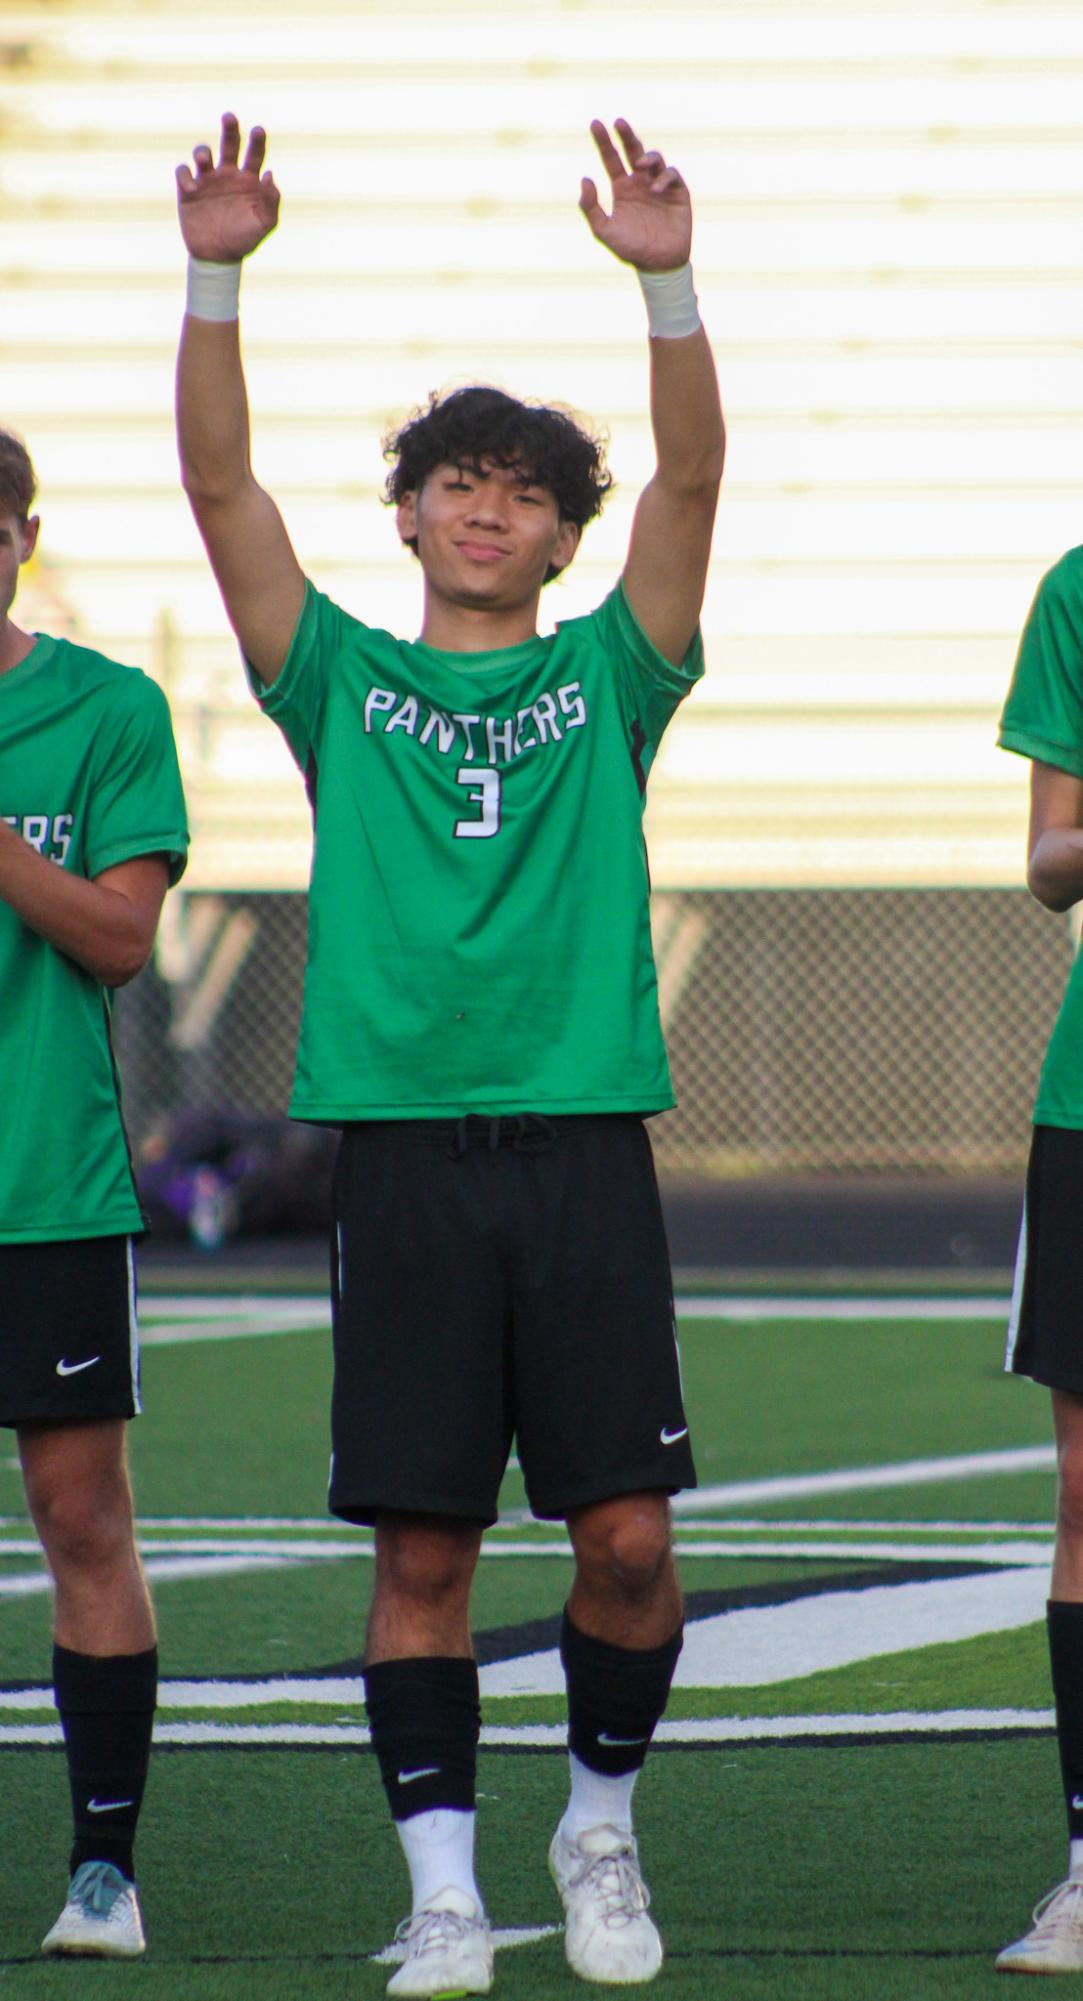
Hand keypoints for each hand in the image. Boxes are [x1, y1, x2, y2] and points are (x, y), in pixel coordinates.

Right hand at [176, 113, 279, 262]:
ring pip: (203, 153)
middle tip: (229, 116)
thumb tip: (269, 175)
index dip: (257, 141)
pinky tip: (191, 188)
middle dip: (229, 129)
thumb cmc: (245, 239)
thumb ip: (271, 201)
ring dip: (202, 151)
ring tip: (204, 160)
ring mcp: (207, 180)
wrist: (219, 257)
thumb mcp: (265, 224)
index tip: (258, 130)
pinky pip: (183, 172)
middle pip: (229, 143)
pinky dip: (184, 175)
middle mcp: (228, 174)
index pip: (255, 153)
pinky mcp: (187, 190)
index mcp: (249, 179)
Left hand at [579, 119, 691, 272]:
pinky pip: (672, 175)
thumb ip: (590, 208)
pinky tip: (655, 188)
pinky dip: (664, 177)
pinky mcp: (678, 193)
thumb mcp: (604, 231)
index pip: (611, 158)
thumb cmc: (630, 249)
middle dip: (626, 135)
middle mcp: (640, 182)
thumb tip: (585, 178)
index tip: (595, 123)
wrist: (658, 265)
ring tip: (639, 166)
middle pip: (633, 150)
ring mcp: (660, 186)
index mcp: (622, 188)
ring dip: (647, 157)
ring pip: (654, 159)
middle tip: (618, 121)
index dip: (604, 141)